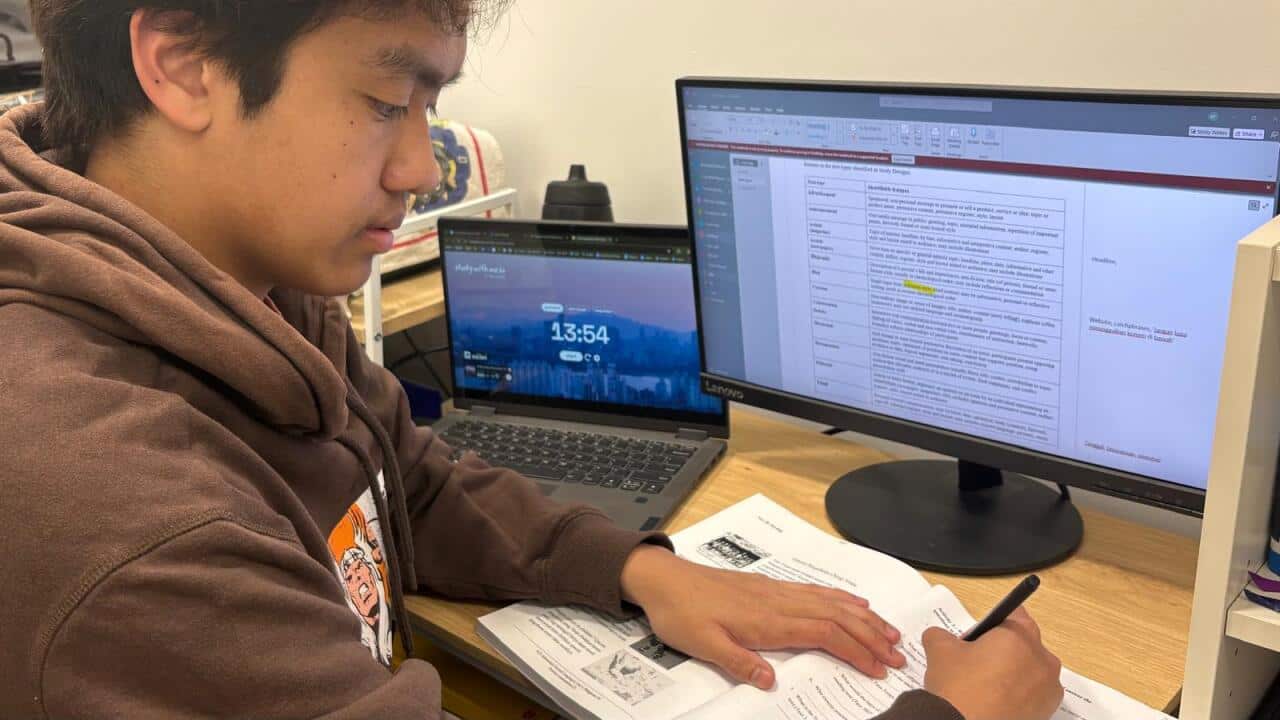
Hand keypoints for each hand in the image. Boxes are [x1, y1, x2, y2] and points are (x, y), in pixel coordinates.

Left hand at [619, 546, 903, 689]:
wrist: (664, 580)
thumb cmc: (680, 613)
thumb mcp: (703, 645)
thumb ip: (739, 662)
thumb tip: (772, 681)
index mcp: (767, 620)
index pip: (824, 634)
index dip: (855, 650)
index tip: (878, 668)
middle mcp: (778, 601)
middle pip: (837, 616)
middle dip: (871, 636)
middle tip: (898, 656)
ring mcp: (777, 591)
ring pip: (831, 602)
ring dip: (864, 617)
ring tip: (890, 632)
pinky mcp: (770, 587)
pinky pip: (815, 591)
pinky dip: (841, 598)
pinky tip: (854, 603)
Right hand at [922, 608, 1063, 719]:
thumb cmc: (958, 687)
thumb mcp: (939, 649)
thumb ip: (941, 634)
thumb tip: (940, 637)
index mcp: (1019, 636)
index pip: (1015, 614)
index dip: (994, 623)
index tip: (980, 635)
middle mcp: (1042, 659)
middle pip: (1025, 643)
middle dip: (1004, 649)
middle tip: (977, 662)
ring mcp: (1048, 689)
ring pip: (1031, 669)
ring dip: (1014, 672)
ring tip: (986, 686)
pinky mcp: (1046, 712)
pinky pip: (1034, 694)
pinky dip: (1019, 695)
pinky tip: (996, 702)